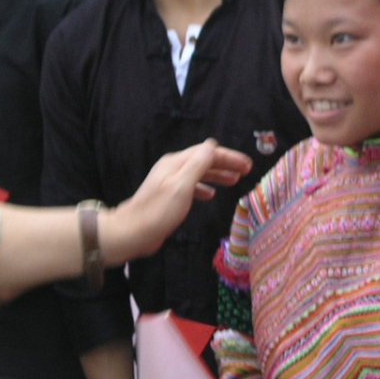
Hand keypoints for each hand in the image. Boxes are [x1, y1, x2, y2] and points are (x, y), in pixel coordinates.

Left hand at [102, 140, 251, 264]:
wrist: (132, 232)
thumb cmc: (159, 211)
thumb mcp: (182, 186)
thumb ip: (198, 165)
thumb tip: (213, 146)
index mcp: (176, 163)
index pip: (208, 152)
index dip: (229, 157)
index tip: (247, 166)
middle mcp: (173, 168)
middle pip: (204, 160)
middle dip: (226, 164)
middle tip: (245, 172)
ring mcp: (169, 181)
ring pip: (199, 172)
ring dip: (217, 175)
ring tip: (233, 181)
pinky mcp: (168, 195)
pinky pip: (192, 185)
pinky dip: (205, 187)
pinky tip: (210, 195)